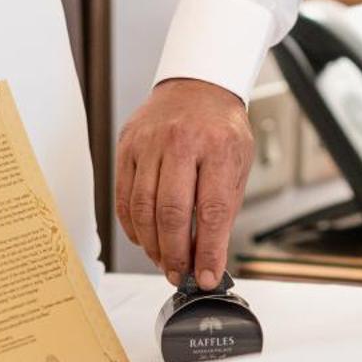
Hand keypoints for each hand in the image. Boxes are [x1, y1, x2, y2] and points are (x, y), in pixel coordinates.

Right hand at [115, 77, 255, 289]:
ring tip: (163, 261)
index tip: (206, 276)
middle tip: (179, 274)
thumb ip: (224, 209)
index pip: (211, 210)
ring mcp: (149, 142)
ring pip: (142, 208)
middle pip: (171, 212)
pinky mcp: (127, 146)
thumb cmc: (219, 127)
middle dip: (175, 254)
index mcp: (217, 146)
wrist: (197, 85)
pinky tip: (144, 238)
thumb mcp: (238, 163)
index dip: (207, 251)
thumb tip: (210, 257)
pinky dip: (132, 226)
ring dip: (151, 245)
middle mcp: (181, 141)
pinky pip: (123, 196)